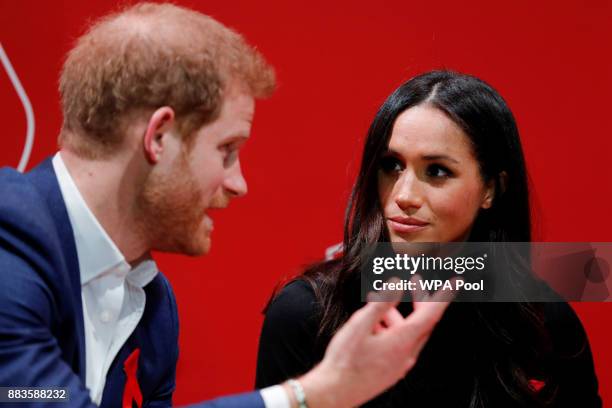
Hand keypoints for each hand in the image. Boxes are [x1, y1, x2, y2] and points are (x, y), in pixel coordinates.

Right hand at [297, 276, 454, 407]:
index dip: (444, 296)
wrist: (334, 392)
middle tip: (415, 282)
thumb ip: (381, 304)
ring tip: (379, 303)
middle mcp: (406, 354)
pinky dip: (393, 329)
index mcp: (402, 341)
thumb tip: (397, 285)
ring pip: (409, 333)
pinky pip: (400, 344)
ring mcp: (399, 364)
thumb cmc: (345, 361)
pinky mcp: (391, 370)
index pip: (431, 314)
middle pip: (422, 322)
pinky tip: (374, 325)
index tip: (455, 282)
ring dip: (399, 314)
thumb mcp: (359, 325)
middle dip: (421, 300)